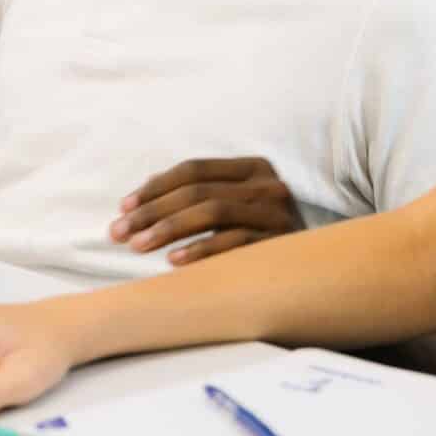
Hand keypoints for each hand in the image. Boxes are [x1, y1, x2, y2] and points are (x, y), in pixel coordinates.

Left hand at [108, 157, 302, 264]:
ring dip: (169, 229)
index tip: (123, 208)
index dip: (155, 187)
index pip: (194, 170)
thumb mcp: (236, 205)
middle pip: (198, 191)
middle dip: (152, 211)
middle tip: (118, 232)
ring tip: (138, 246)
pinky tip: (173, 262)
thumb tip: (142, 195)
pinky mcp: (281, 243)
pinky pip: (235, 243)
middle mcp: (268, 185)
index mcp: (254, 167)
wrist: (318, 267)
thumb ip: (199, 195)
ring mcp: (276, 213)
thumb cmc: (263, 234)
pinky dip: (201, 250)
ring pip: (213, 211)